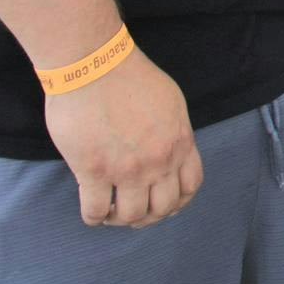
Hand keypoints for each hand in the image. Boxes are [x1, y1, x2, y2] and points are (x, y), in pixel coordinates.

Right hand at [44, 46, 203, 227]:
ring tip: (110, 211)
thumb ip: (173, 131)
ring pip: (131, 215)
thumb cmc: (129, 76)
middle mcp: (160, 160)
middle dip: (149, 216)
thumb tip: (169, 149)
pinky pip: (96, 211)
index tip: (162, 204)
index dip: (177, 201)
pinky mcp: (93, 171)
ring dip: (120, 219)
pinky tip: (92, 211)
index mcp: (180, 141)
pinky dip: (94, 217)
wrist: (95, 65)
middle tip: (132, 212)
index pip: (190, 186)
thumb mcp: (170, 102)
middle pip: (163, 207)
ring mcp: (128, 169)